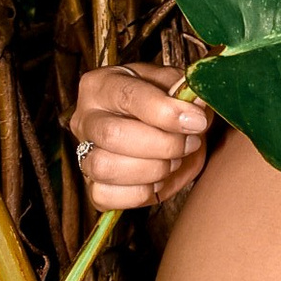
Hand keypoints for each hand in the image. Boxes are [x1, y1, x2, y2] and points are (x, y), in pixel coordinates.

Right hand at [69, 62, 210, 211]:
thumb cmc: (167, 105)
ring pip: (104, 168)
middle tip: (189, 143)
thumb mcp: (178, 88)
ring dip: (151, 169)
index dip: (165, 112)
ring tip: (174, 161)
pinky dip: (139, 193)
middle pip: (112, 135)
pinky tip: (158, 181)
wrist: (166, 133)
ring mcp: (83, 154)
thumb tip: (196, 102)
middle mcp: (85, 119)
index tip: (196, 121)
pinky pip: (105, 196)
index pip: (128, 96)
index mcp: (102, 84)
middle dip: (161, 144)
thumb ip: (186, 91)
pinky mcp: (92, 187)